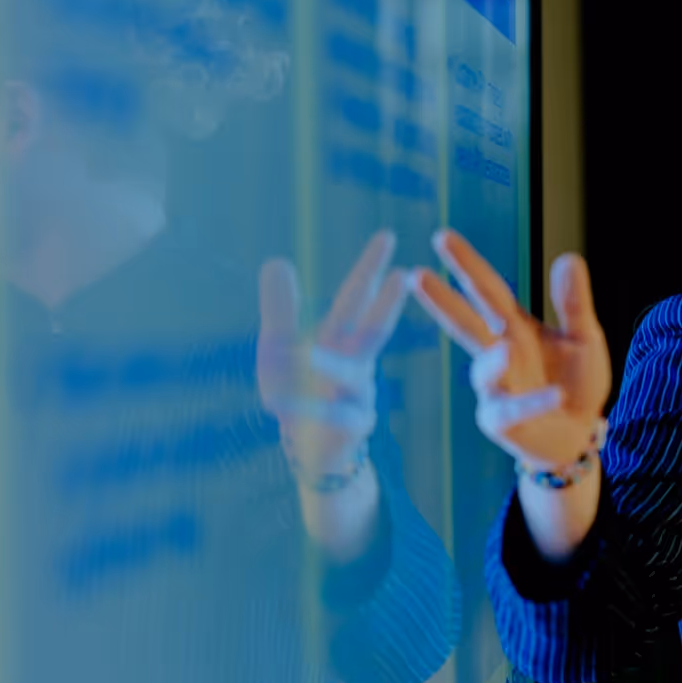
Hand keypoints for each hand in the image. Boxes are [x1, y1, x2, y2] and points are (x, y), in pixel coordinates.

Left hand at [258, 230, 408, 480]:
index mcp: (340, 337)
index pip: (358, 297)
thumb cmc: (298, 389)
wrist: (312, 446)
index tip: (388, 236)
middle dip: (387, 305)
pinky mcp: (348, 426)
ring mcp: (356, 394)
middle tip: (405, 277)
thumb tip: (276, 260)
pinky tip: (287, 404)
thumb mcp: (280, 345)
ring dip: (334, 365)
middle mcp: (356, 361)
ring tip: (309, 357)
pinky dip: (308, 409)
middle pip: (374, 329)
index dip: (371, 267)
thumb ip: (280, 307)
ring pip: (350, 376)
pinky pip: (327, 416)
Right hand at [407, 229, 610, 469]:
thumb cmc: (575, 382)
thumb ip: (574, 303)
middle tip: (416, 275)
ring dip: (494, 363)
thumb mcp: (583, 337)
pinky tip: (556, 395)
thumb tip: (568, 257)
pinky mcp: (503, 421)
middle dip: (443, 301)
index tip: (442, 237)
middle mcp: (499, 354)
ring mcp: (496, 389)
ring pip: (487, 372)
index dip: (467, 266)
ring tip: (505, 350)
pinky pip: (515, 410)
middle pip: (466, 323)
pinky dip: (533, 402)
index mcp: (514, 328)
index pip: (488, 291)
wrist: (579, 434)